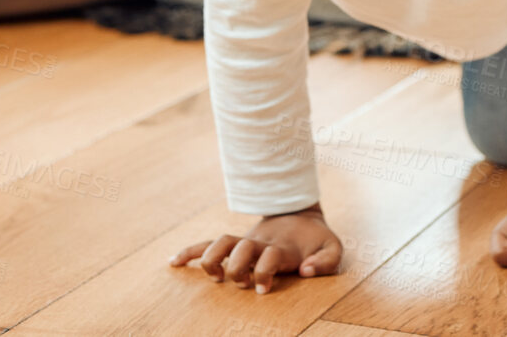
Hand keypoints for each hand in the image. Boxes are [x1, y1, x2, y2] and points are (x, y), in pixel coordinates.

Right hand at [169, 204, 342, 293]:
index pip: (268, 256)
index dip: (264, 272)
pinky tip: (173, 262)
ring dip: (212, 258)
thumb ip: (326, 261)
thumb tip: (304, 270)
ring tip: (213, 276)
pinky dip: (191, 251)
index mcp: (282, 247)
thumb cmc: (316, 240)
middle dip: (237, 267)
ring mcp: (244, 242)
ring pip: (220, 242)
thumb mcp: (333, 248)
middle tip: (242, 282)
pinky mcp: (235, 244)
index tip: (263, 289)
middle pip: (240, 248)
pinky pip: (208, 244)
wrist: (300, 217)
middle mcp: (259, 243)